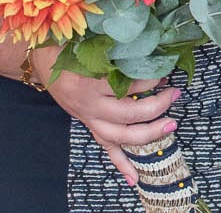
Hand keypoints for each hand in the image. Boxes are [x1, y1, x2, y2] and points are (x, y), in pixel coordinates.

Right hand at [35, 46, 180, 184]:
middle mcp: (90, 104)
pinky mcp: (90, 126)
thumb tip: (150, 42)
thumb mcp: (93, 43)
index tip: (165, 71)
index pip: (126, 86)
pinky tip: (135, 177)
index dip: (149, 80)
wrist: (46, 62)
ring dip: (149, 133)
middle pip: (129, 114)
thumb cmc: (73, 48)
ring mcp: (90, 118)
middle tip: (175, 94)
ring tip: (171, 124)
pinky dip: (122, 164)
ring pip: (121, 135)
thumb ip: (117, 47)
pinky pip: (107, 148)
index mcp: (91, 81)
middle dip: (157, 106)